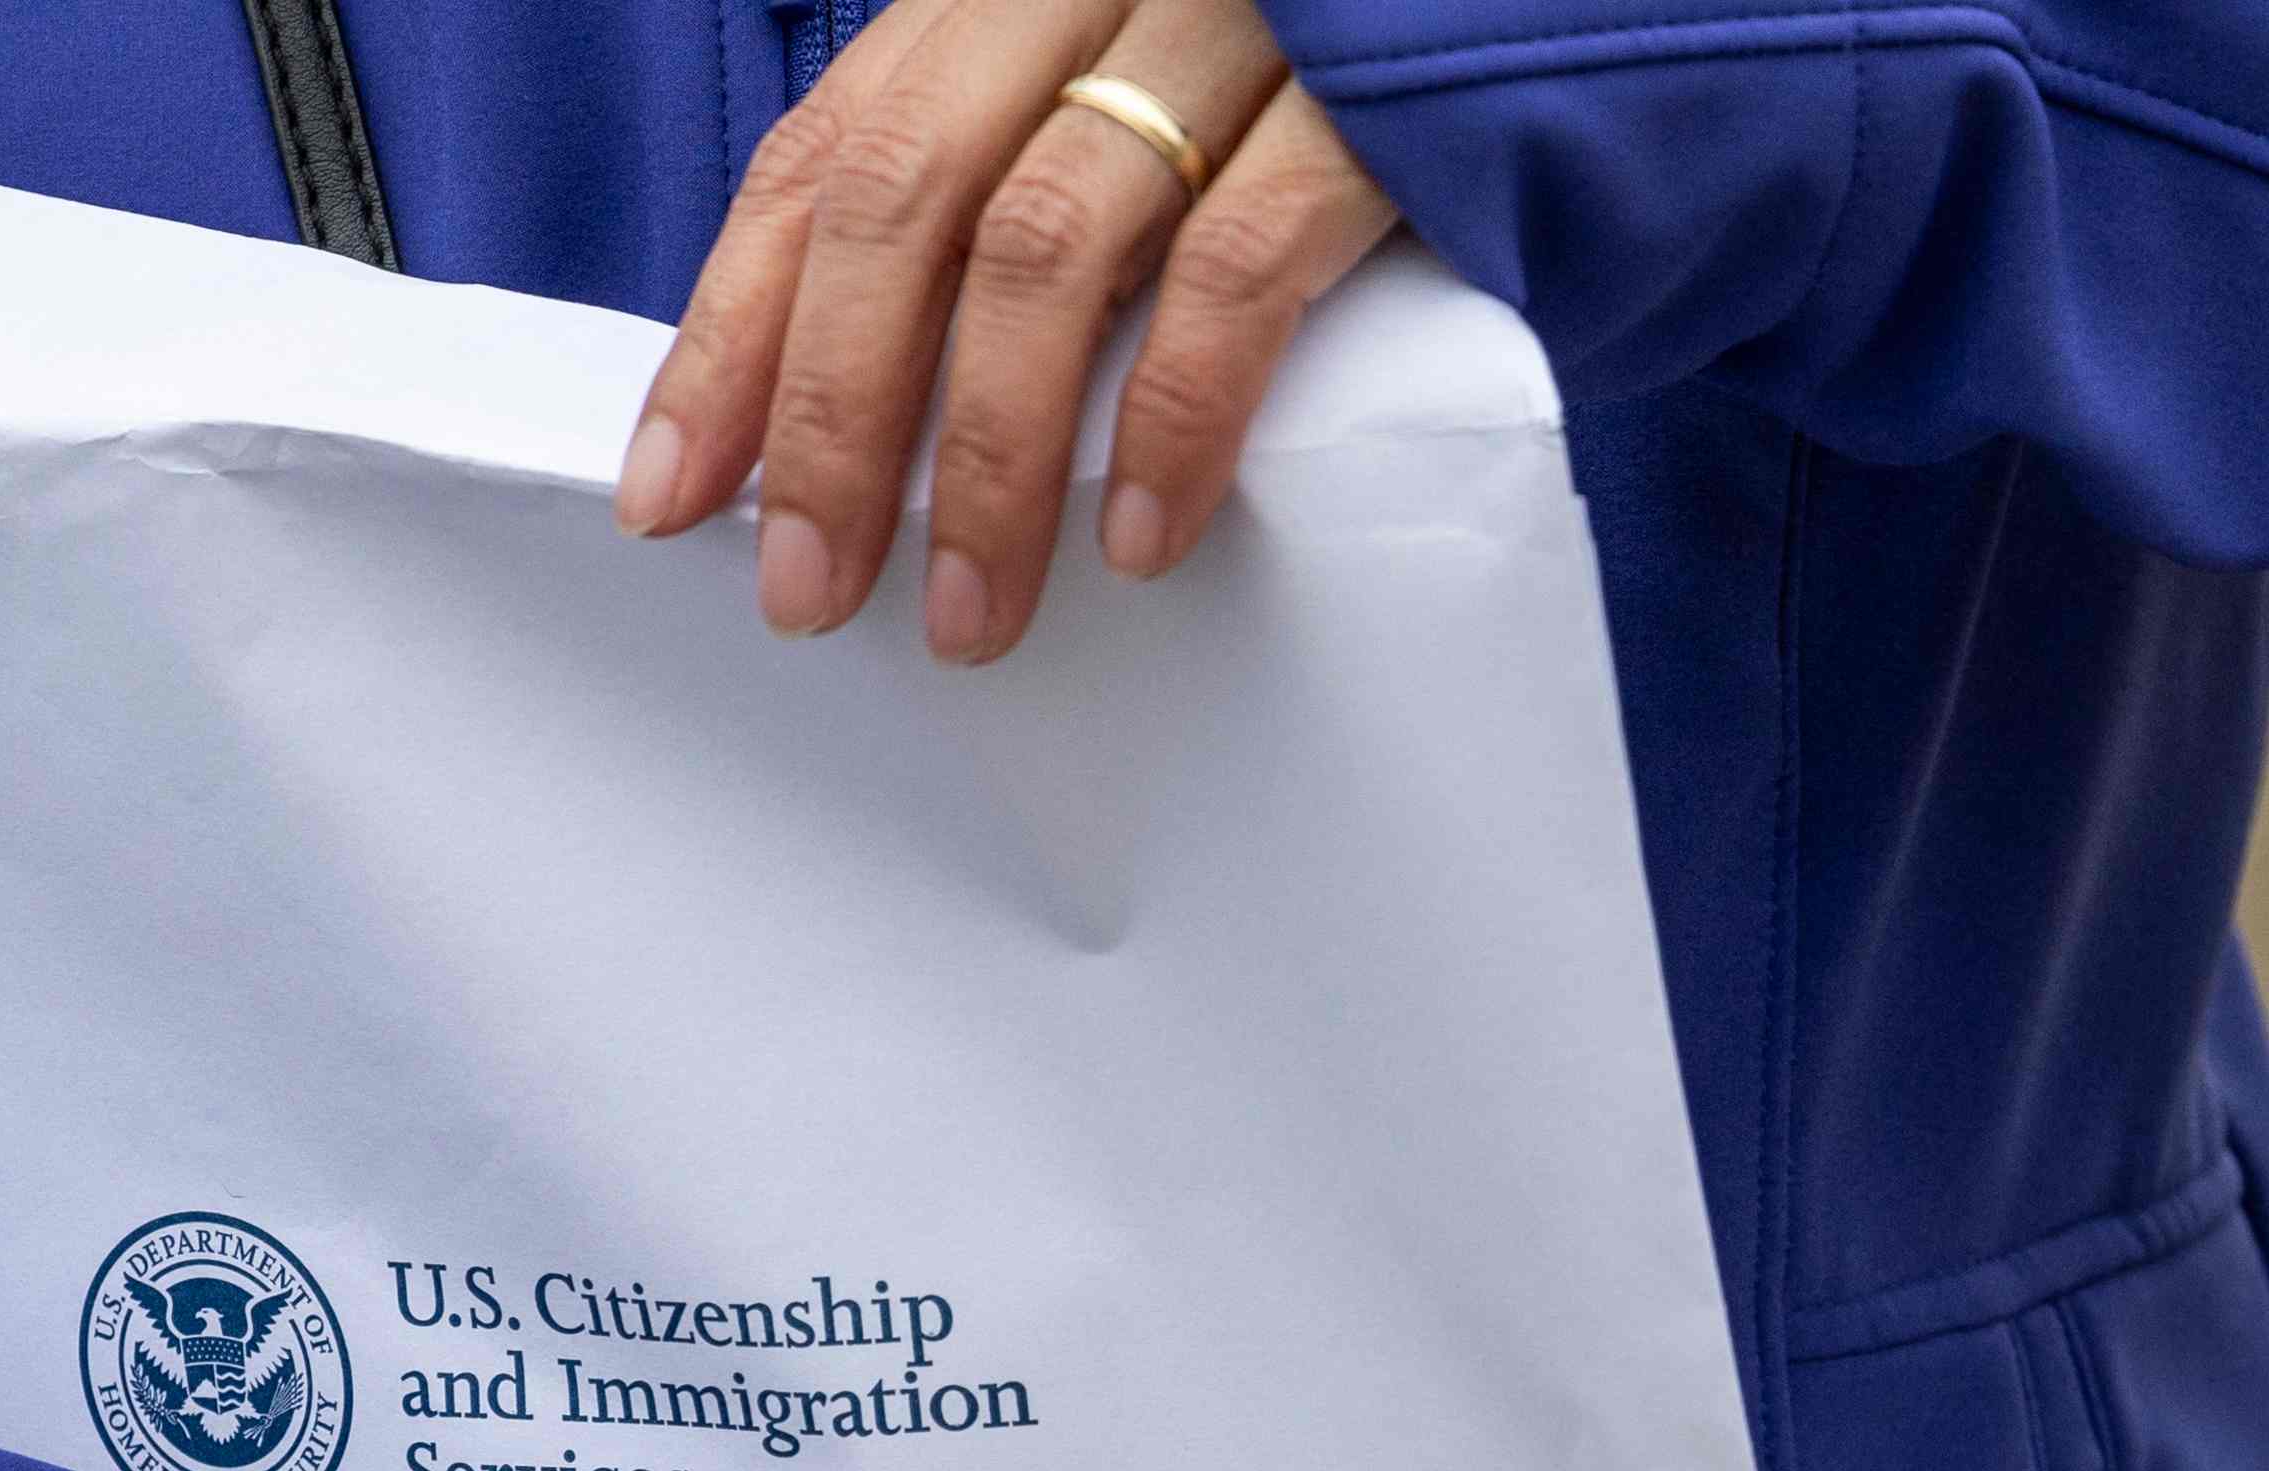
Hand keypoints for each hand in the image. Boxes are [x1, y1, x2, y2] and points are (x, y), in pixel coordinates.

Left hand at [610, 0, 1400, 662]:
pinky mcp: (1372, 100)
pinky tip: (1139, 536)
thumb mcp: (1163, 97)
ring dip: (986, 455)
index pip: (831, 153)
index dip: (738, 326)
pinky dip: (1172, 413)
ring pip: (1044, 242)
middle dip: (831, 415)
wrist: (1592, 7)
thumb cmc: (1368, 77)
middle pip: (904, 199)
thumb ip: (1039, 189)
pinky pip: (1236, 268)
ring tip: (972, 612)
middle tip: (805, 589)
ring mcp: (1236, 24)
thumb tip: (893, 408)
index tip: (676, 490)